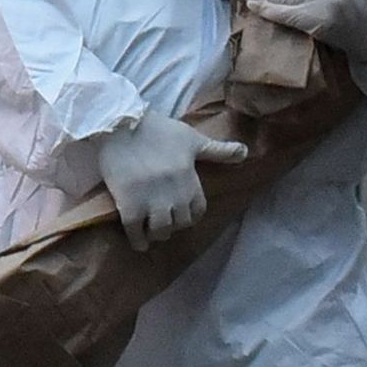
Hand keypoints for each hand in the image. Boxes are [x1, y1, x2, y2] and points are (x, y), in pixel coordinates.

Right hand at [96, 110, 247, 248]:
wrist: (120, 124)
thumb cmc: (158, 130)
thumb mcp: (192, 138)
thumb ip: (217, 151)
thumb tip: (245, 153)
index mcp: (190, 180)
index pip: (197, 210)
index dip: (190, 213)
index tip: (181, 213)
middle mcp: (174, 194)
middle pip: (180, 223)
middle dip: (174, 224)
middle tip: (164, 221)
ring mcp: (151, 201)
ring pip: (161, 230)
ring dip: (158, 233)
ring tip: (152, 231)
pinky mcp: (129, 204)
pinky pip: (136, 231)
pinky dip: (138, 240)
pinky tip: (139, 242)